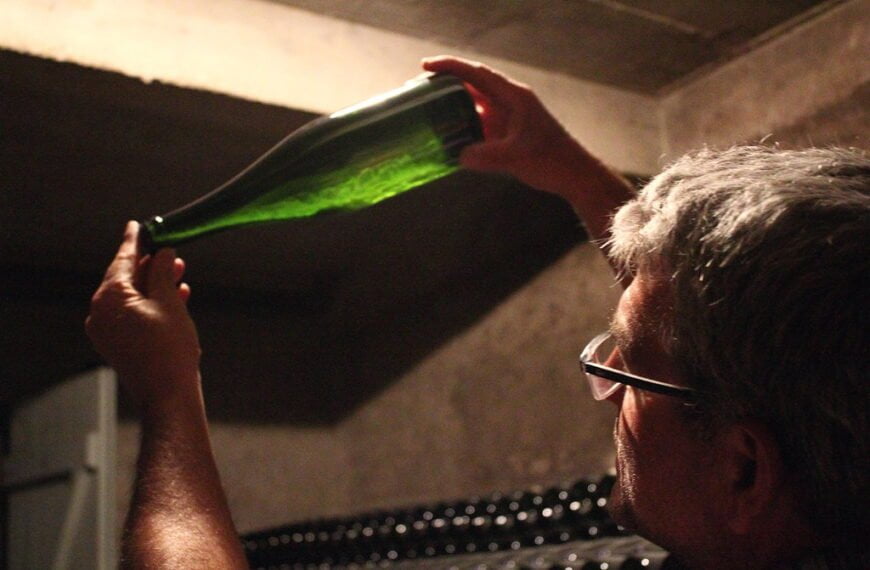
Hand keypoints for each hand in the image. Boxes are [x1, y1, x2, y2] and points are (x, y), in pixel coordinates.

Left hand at [86, 221, 200, 410]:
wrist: (168, 394)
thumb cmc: (170, 350)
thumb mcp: (170, 302)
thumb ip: (163, 272)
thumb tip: (162, 253)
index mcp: (109, 297)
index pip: (122, 258)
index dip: (135, 240)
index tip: (139, 225)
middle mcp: (101, 312)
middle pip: (126, 277)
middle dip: (151, 265)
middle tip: (172, 252)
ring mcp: (107, 330)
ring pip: (131, 296)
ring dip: (155, 284)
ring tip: (180, 274)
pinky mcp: (117, 343)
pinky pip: (132, 313)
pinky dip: (151, 303)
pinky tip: (176, 298)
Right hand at [423, 55, 593, 194]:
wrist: (572, 175)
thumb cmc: (551, 160)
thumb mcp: (516, 157)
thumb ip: (487, 156)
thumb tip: (459, 156)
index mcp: (513, 97)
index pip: (477, 74)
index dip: (451, 67)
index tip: (427, 67)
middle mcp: (509, 102)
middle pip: (472, 86)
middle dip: (445, 85)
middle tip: (419, 90)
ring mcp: (507, 117)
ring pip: (473, 106)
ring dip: (452, 108)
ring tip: (427, 112)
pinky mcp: (506, 133)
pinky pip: (478, 125)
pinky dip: (462, 127)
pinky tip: (447, 136)